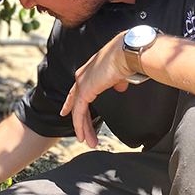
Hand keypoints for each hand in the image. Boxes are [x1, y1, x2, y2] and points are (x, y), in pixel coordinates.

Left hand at [59, 33, 133, 147]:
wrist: (127, 53)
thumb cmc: (127, 58)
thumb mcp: (120, 73)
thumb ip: (117, 82)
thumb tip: (120, 87)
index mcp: (90, 71)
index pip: (77, 90)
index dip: (72, 102)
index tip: (67, 112)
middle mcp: (82, 76)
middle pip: (77, 103)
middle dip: (80, 121)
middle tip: (82, 136)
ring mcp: (82, 83)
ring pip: (78, 111)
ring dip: (83, 128)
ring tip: (88, 141)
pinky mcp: (84, 90)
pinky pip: (79, 112)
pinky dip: (80, 125)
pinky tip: (83, 135)